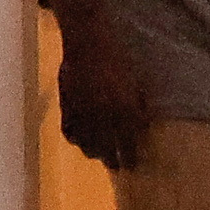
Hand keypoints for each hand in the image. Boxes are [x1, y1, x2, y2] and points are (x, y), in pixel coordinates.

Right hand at [53, 32, 152, 171]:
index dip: (131, 157)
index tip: (132, 166)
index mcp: (126, 110)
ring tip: (98, 155)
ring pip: (88, 145)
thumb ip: (137, 105)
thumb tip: (141, 125)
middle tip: (116, 166)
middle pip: (108, 150)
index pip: (129, 143)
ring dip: (94, 152)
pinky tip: (80, 140)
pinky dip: (75, 139)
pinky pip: (70, 133)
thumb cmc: (117, 57)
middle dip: (114, 160)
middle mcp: (105, 117)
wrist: (88, 43)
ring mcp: (84, 114)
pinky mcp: (67, 108)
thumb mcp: (135, 82)